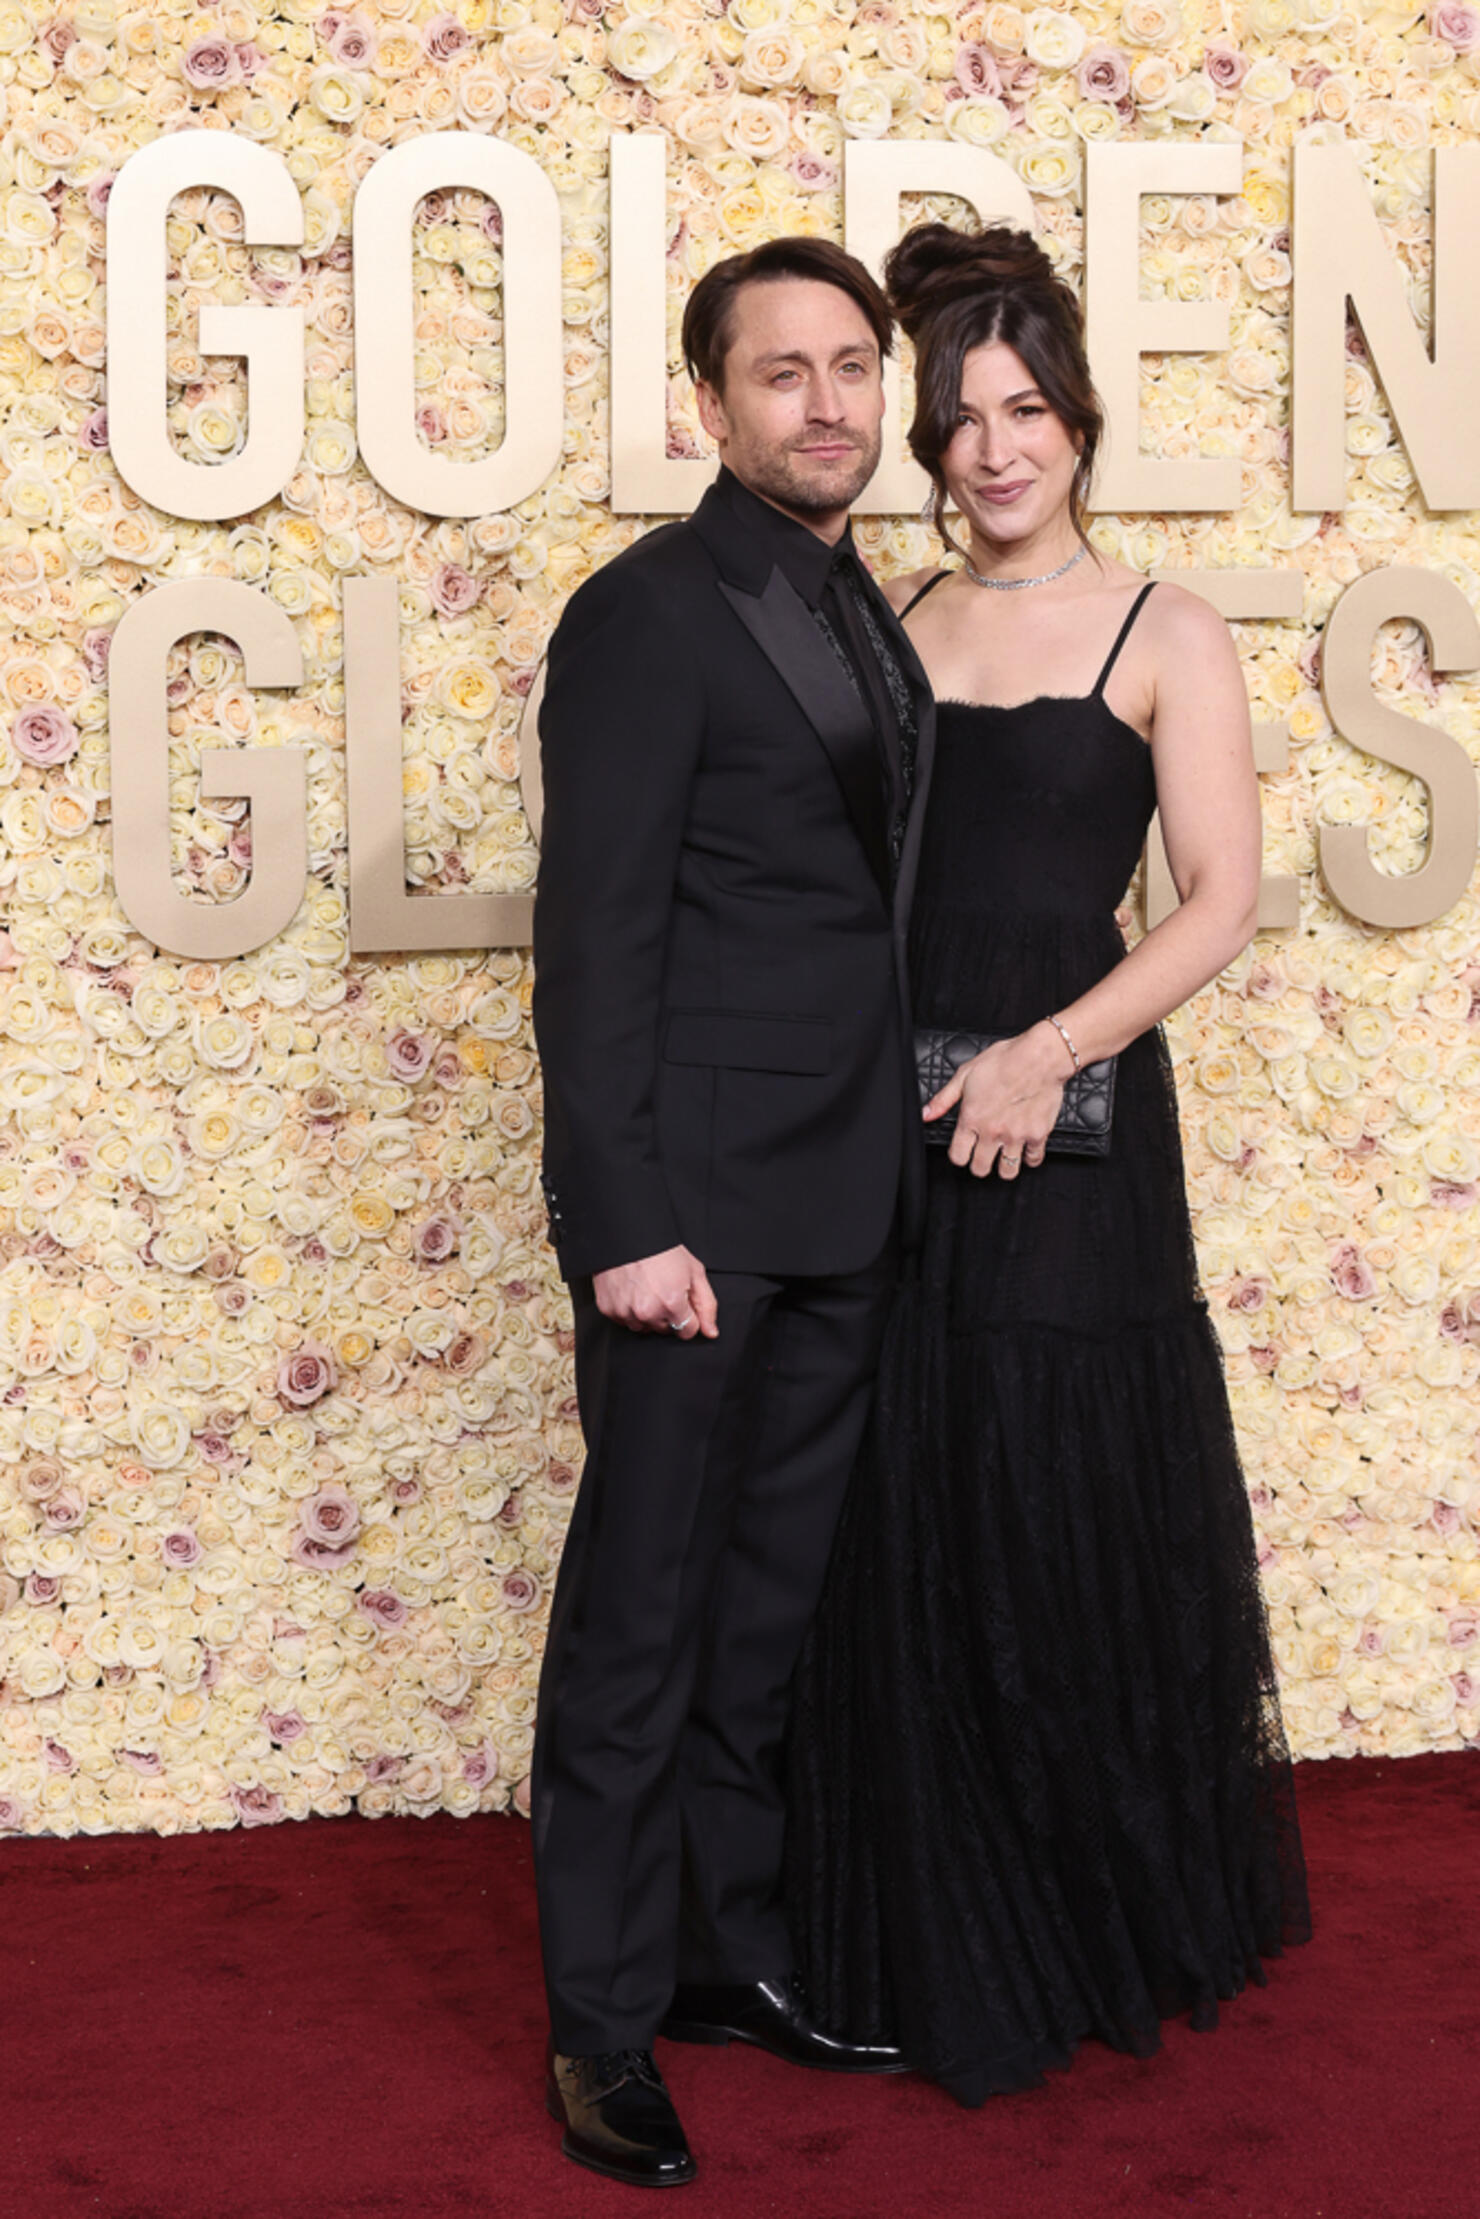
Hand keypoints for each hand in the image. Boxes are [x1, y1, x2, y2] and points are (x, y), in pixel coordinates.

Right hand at [593, 1246, 719, 1338]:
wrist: (628, 1234)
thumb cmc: (662, 1250)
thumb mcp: (694, 1272)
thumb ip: (706, 1305)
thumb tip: (711, 1332)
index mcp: (672, 1303)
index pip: (687, 1331)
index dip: (688, 1316)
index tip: (682, 1302)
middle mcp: (648, 1312)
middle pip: (665, 1329)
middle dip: (668, 1314)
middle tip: (663, 1290)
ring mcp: (626, 1312)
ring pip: (644, 1328)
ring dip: (647, 1315)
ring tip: (646, 1290)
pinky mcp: (608, 1309)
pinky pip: (623, 1321)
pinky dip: (628, 1310)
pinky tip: (631, 1291)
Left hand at [923, 1026, 1066, 1180]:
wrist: (1040, 1057)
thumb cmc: (1005, 1060)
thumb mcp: (966, 1074)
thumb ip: (944, 1098)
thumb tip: (926, 1114)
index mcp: (972, 1118)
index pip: (958, 1156)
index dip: (959, 1155)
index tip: (964, 1149)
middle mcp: (993, 1131)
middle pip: (980, 1168)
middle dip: (980, 1164)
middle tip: (984, 1154)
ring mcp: (1016, 1135)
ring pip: (1007, 1171)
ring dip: (1004, 1167)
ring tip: (1004, 1156)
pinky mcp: (1038, 1134)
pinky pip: (1033, 1159)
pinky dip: (1029, 1157)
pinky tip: (1025, 1149)